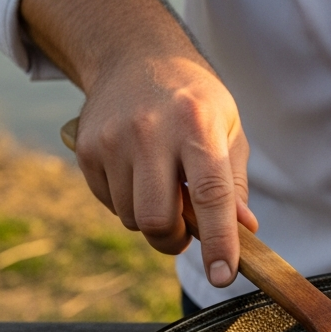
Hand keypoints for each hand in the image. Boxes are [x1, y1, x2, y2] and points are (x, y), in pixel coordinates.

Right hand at [75, 52, 254, 283]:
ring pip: (132, 218)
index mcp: (197, 126)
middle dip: (175, 240)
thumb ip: (235, 183)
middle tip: (187, 233)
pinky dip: (128, 203)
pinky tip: (139, 174)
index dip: (219, 241)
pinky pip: (109, 204)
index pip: (211, 195)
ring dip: (152, 220)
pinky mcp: (86, 149)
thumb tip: (244, 230)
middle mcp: (151, 132)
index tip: (223, 276)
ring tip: (164, 187)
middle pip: (158, 219)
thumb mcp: (229, 129)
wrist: (135, 56)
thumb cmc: (194, 101)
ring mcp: (112, 140)